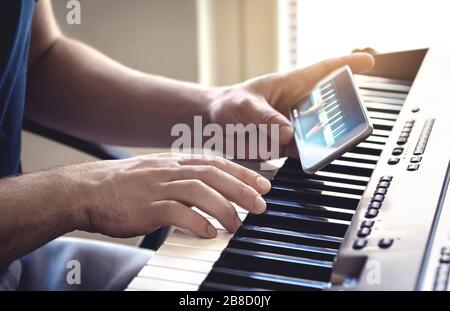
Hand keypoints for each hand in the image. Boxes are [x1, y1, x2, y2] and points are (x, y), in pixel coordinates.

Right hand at [73, 153, 270, 238]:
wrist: (86, 190)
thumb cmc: (122, 185)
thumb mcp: (155, 173)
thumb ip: (181, 178)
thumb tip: (207, 190)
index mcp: (173, 162)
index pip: (215, 163)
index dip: (241, 172)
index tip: (262, 183)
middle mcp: (169, 170)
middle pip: (213, 175)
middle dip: (241, 188)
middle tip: (260, 204)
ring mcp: (157, 187)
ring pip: (199, 191)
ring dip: (223, 208)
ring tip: (237, 224)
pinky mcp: (146, 207)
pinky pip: (176, 212)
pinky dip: (196, 222)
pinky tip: (209, 233)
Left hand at [208, 53, 374, 157]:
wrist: (214, 124)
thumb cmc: (230, 104)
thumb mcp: (245, 106)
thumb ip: (265, 118)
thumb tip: (289, 134)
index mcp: (290, 85)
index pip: (323, 71)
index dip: (346, 65)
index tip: (369, 61)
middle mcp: (296, 106)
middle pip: (328, 107)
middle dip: (343, 112)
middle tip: (355, 117)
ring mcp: (293, 127)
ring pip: (319, 133)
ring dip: (327, 139)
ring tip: (334, 143)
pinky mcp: (285, 146)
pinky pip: (303, 152)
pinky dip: (309, 156)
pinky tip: (313, 158)